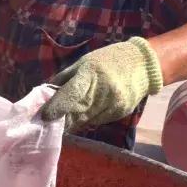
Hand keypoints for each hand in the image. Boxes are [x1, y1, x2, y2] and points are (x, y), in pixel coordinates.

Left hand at [39, 37, 162, 131]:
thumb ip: (64, 79)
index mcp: (91, 74)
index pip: (72, 93)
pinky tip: (81, 118)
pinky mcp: (121, 112)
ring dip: (72, 123)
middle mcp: (105, 91)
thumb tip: (45, 94)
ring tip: (60, 125)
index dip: (58, 106)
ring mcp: (115, 103)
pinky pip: (97, 121)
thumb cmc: (106, 60)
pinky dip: (87, 120)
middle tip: (47, 125)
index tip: (44, 116)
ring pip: (86, 120)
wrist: (142, 64)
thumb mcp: (83, 63)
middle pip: (78, 110)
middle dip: (61, 119)